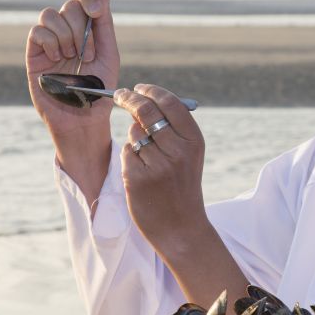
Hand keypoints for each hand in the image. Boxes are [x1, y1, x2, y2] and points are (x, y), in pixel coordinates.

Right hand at [26, 0, 118, 142]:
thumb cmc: (98, 89)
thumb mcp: (108, 55)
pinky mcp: (35, 52)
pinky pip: (38, 32)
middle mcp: (67, 29)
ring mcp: (50, 39)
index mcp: (87, 26)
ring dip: (67, 37)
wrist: (83, 117)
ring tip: (72, 59)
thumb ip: (105, 24)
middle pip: (70, 5)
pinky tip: (57, 60)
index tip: (96, 11)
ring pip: (51, 15)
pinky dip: (51, 43)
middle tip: (87, 54)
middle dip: (81, 28)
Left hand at [114, 84, 207, 249]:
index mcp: (193, 140)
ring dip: (135, 137)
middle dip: (129, 99)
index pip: (169, 102)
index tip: (137, 87)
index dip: (150, 91)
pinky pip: (126, 153)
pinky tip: (141, 173)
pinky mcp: (136, 178)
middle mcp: (177, 150)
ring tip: (148, 158)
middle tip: (121, 95)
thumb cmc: (182, 186)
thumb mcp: (190, 155)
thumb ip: (174, 128)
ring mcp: (156, 165)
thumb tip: (144, 100)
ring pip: (134, 133)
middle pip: (146, 111)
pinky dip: (129, 158)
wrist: (180, 227)